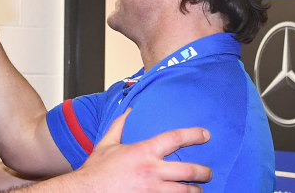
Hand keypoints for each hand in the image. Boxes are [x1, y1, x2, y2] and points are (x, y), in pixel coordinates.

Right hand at [76, 109, 211, 191]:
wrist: (86, 192)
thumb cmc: (96, 170)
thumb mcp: (106, 143)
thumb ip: (119, 126)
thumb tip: (128, 111)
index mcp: (143, 152)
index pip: (175, 139)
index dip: (193, 135)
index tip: (205, 135)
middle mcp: (151, 171)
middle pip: (189, 170)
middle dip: (204, 172)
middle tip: (208, 172)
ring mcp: (152, 190)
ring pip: (185, 192)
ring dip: (195, 191)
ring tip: (198, 189)